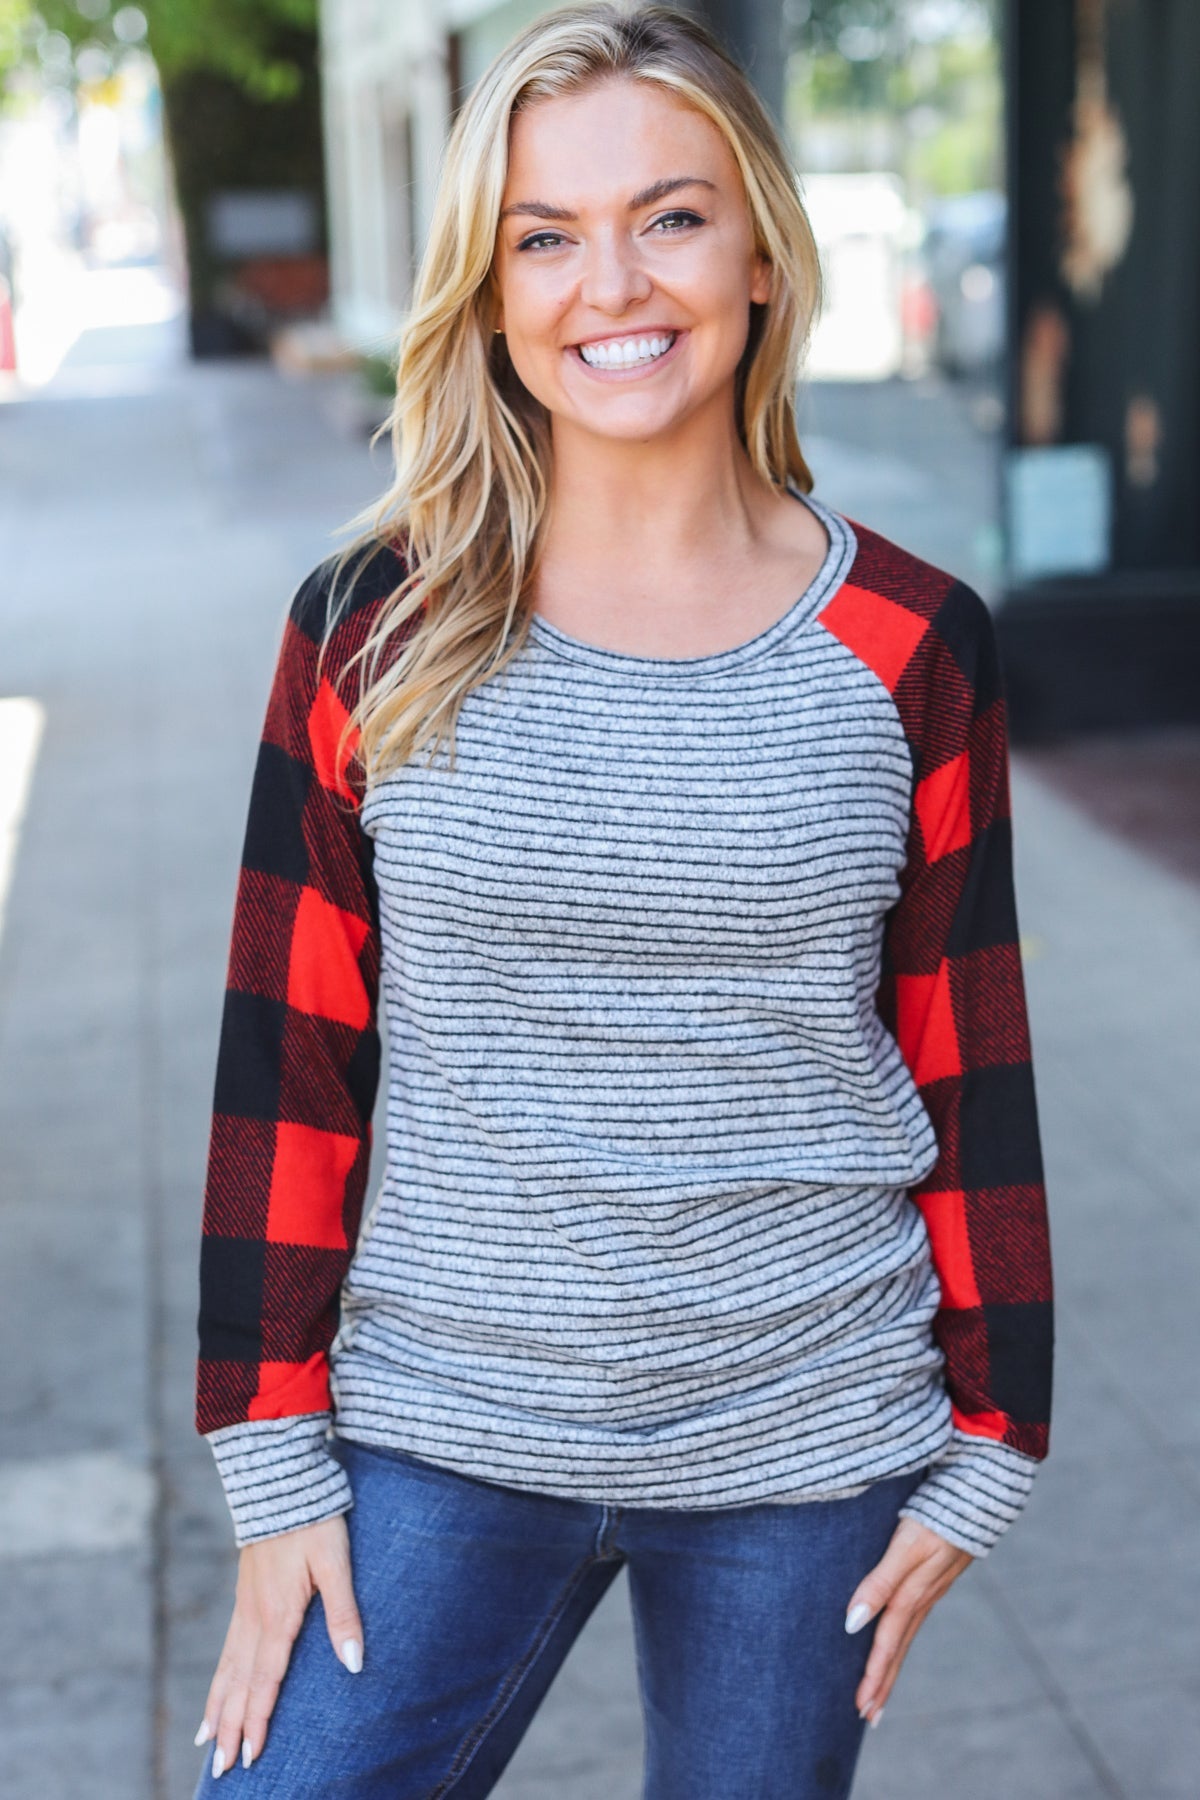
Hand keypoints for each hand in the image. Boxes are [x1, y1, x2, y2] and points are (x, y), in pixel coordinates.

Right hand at [194, 1513, 362, 1775]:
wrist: (281, 1480)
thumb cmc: (315, 1520)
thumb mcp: (337, 1563)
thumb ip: (344, 1614)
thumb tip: (354, 1664)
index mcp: (278, 1614)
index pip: (266, 1679)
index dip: (258, 1719)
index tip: (250, 1756)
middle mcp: (255, 1616)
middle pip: (240, 1683)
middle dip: (231, 1727)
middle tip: (223, 1769)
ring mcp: (246, 1606)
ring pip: (228, 1668)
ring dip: (219, 1707)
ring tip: (207, 1744)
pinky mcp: (245, 1595)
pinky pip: (227, 1647)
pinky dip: (219, 1677)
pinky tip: (218, 1690)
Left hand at [843, 1516, 972, 1725]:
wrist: (978, 1491)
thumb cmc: (936, 1516)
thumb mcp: (905, 1547)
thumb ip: (879, 1582)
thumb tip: (851, 1624)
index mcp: (913, 1594)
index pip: (886, 1644)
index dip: (874, 1676)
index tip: (861, 1710)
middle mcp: (923, 1596)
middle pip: (898, 1648)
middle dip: (883, 1683)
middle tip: (869, 1717)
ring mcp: (932, 1587)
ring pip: (907, 1635)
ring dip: (892, 1665)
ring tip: (879, 1693)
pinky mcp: (937, 1574)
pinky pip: (915, 1616)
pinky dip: (902, 1638)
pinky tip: (898, 1641)